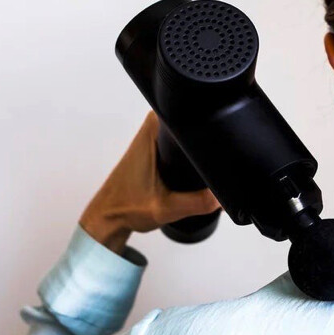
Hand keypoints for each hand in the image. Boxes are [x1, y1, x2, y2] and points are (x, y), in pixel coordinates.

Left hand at [79, 112, 220, 253]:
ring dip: (198, 153)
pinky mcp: (156, 146)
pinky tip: (189, 174)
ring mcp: (154, 135)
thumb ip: (199, 202)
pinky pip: (180, 143)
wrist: (109, 218)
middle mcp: (152, 126)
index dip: (208, 133)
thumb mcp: (168, 208)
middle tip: (199, 175)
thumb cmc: (126, 208)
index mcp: (153, 129)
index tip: (212, 154)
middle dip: (204, 149)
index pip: (191, 115)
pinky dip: (189, 158)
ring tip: (190, 177)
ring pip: (188, 135)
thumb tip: (225, 195)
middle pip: (194, 125)